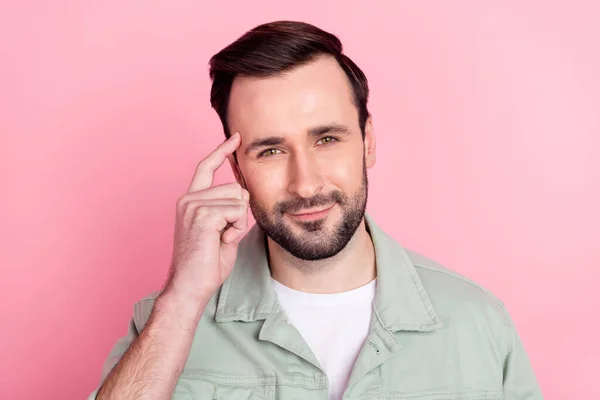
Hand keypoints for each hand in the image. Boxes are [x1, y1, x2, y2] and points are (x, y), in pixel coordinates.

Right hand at [164, 132, 248, 301]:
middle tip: (224, 236)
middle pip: (236, 187)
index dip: (222, 151)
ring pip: (239, 198)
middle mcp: (189, 198)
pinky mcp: (202, 213)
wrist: (190, 287)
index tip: (236, 138)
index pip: (207, 166)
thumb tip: (243, 191)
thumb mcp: (222, 230)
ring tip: (220, 239)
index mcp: (191, 200)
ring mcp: (193, 204)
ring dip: (238, 222)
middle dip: (240, 212)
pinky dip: (236, 229)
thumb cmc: (207, 264)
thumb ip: (230, 209)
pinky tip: (220, 241)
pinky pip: (237, 211)